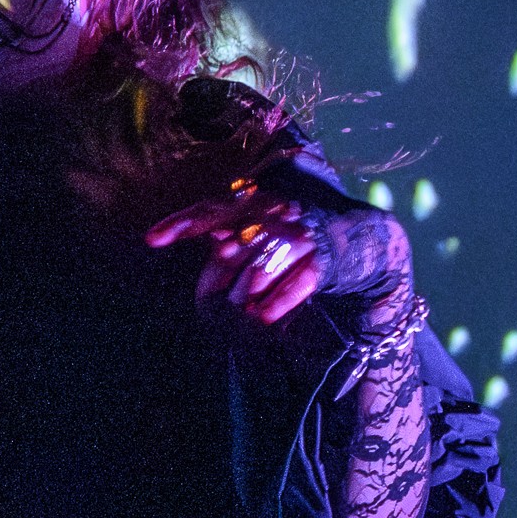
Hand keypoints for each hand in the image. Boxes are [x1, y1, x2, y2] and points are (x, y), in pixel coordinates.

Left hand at [145, 179, 413, 328]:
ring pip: (267, 255)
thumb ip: (231, 239)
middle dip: (228, 260)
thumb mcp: (261, 233)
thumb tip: (212, 249)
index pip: (211, 209)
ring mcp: (303, 231)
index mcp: (255, 201)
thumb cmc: (299, 239)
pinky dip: (283, 296)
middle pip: (238, 233)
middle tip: (225, 273)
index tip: (151, 238)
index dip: (181, 222)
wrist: (366, 240)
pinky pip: (301, 277)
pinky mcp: (329, 255)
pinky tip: (265, 316)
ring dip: (253, 281)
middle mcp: (277, 209)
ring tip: (245, 306)